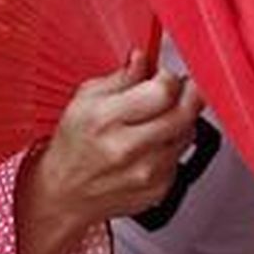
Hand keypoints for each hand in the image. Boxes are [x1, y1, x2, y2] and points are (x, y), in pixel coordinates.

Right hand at [29, 51, 204, 228]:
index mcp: (106, 120)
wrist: (64, 195)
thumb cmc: (73, 146)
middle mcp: (128, 148)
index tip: (164, 74)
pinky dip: (174, 144)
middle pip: (185, 112)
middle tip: (180, 88)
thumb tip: (144, 58)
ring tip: (159, 117)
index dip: (169, 76)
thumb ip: (120, 77)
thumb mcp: (84, 100)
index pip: (163, 91)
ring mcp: (146, 172)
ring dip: (181, 119)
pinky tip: (154, 142)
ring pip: (189, 132)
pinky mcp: (160, 188)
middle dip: (188, 93)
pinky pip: (183, 155)